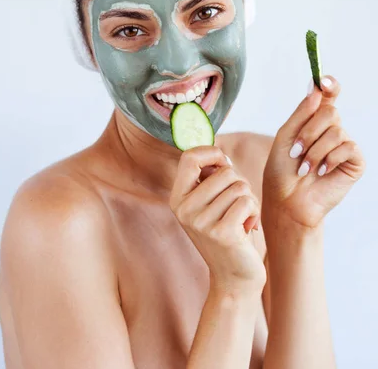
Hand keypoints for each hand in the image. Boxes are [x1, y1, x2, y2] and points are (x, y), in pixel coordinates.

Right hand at [169, 146, 265, 291]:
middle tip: (237, 205)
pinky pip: (247, 201)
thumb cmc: (227, 232)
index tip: (223, 163)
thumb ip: (211, 178)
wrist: (234, 277)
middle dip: (239, 183)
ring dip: (249, 199)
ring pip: (239, 186)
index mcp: (177, 199)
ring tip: (242, 218)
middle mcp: (184, 209)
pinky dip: (254, 211)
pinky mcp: (222, 233)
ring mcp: (201, 222)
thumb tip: (221, 154)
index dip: (211, 153)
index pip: (189, 157)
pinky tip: (247, 227)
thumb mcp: (210, 203)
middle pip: (224, 171)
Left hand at [262, 75, 365, 229]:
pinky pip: (348, 147)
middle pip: (330, 112)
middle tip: (296, 151)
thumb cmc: (282, 169)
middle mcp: (332, 129)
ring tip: (304, 168)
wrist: (287, 200)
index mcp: (314, 120)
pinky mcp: (354, 162)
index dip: (329, 85)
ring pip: (337, 131)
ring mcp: (344, 145)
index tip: (323, 81)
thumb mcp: (286, 135)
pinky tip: (321, 172)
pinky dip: (329, 159)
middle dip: (309, 132)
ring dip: (315, 151)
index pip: (328, 95)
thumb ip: (302, 111)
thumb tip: (317, 87)